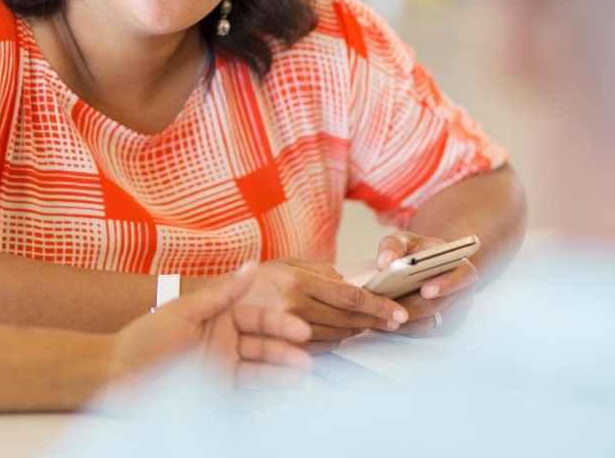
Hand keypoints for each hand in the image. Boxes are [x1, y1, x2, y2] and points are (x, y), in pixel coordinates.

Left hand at [111, 263, 313, 387]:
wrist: (120, 374)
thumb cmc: (146, 338)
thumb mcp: (185, 311)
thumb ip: (222, 292)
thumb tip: (252, 265)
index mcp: (218, 315)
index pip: (258, 317)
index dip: (280, 324)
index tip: (300, 330)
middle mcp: (226, 338)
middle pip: (265, 342)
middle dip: (287, 350)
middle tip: (306, 359)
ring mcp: (225, 364)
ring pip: (262, 366)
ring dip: (284, 370)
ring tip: (305, 375)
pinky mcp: (221, 387)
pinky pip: (251, 385)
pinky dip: (271, 386)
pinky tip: (290, 388)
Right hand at [238, 258, 408, 345]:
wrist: (217, 303)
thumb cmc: (255, 281)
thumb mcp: (286, 264)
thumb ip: (321, 271)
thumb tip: (352, 283)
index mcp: (298, 282)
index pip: (350, 297)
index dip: (378, 306)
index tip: (397, 312)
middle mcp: (294, 307)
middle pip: (347, 320)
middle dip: (374, 320)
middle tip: (391, 319)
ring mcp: (287, 331)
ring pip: (337, 337)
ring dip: (355, 332)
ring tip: (365, 324)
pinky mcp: (281, 349)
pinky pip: (320, 351)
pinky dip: (335, 343)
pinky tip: (339, 335)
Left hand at [375, 231, 478, 336]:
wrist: (413, 266)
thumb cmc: (411, 250)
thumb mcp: (401, 241)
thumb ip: (392, 247)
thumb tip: (385, 262)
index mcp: (458, 264)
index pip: (464, 275)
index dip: (448, 284)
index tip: (425, 291)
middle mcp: (457, 289)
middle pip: (442, 304)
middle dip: (417, 307)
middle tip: (395, 308)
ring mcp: (447, 308)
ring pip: (429, 319)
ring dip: (406, 319)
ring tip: (385, 314)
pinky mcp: (433, 322)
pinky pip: (418, 328)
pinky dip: (401, 325)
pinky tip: (384, 320)